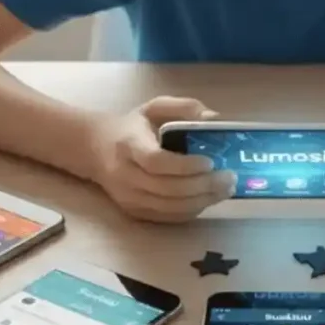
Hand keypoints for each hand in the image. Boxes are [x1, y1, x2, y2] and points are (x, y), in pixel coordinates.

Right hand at [87, 95, 235, 222]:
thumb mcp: (154, 107)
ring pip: (169, 207)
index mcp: (129, 144)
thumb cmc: (132, 126)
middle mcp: (125, 175)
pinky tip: (209, 199)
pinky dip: (191, 210)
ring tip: (226, 189)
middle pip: (167, 189)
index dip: (185, 166)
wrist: (95, 149)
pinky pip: (167, 216)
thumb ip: (185, 107)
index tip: (210, 161)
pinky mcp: (134, 212)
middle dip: (203, 186)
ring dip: (202, 201)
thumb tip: (214, 119)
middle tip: (229, 177)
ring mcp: (128, 198)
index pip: (156, 161)